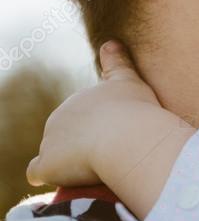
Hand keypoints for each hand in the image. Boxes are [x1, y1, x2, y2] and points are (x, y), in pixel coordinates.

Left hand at [27, 41, 187, 192]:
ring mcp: (51, 141)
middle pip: (67, 136)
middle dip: (83, 146)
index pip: (80, 117)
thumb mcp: (130, 80)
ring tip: (101, 170)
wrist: (129, 136)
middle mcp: (60, 117)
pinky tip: (60, 179)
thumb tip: (110, 42)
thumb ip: (118, 62)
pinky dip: (47, 175)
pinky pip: (38, 172)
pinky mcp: (48, 164)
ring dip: (71, 163)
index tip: (112, 135)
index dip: (95, 127)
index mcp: (79, 101)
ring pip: (56, 155)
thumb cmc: (136, 110)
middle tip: (114, 156)